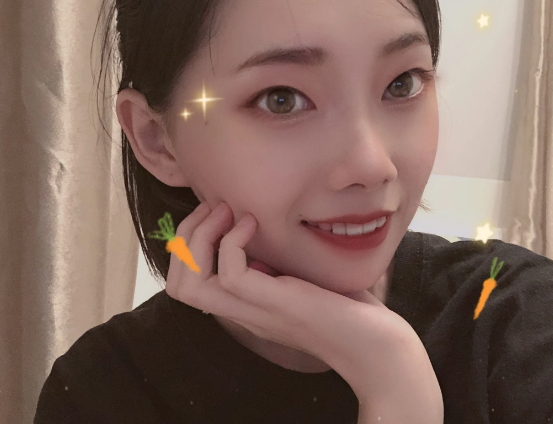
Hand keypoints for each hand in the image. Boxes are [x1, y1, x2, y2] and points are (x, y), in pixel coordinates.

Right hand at [165, 200, 442, 418]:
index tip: (215, 214)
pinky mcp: (274, 303)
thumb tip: (253, 227)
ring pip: (190, 283)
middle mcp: (240, 310)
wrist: (375, 343)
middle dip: (185, 236)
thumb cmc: (344, 308)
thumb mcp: (296, 276)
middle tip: (215, 209)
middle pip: (177, 285)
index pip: (185, 284)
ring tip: (228, 213)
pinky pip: (230, 273)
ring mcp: (254, 309)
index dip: (187, 244)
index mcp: (242, 304)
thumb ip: (271, 261)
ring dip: (201, 237)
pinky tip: (255, 224)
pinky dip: (234, 240)